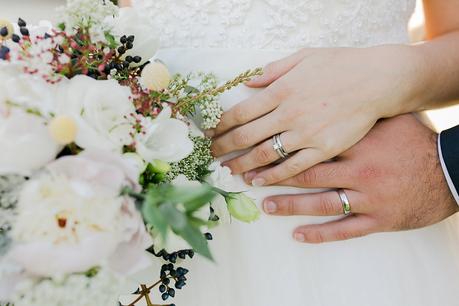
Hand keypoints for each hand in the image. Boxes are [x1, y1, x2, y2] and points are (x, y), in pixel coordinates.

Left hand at [211, 46, 423, 185]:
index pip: (240, 112)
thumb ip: (272, 71)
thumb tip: (247, 82)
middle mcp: (288, 114)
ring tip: (228, 170)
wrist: (377, 80)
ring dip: (242, 163)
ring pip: (265, 154)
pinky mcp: (323, 149)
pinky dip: (272, 175)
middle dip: (224, 146)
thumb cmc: (341, 65)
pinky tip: (257, 180)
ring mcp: (305, 134)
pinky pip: (292, 167)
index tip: (210, 133)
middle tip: (211, 155)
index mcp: (280, 91)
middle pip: (246, 135)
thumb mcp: (304, 57)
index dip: (221, 124)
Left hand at [247, 115, 458, 242]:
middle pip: (307, 173)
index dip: (278, 146)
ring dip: (289, 204)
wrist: (449, 169)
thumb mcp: (384, 117)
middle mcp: (358, 169)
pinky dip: (320, 234)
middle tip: (246, 176)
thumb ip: (349, 110)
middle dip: (273, 175)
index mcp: (356, 142)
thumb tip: (317, 100)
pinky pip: (344, 229)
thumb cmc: (413, 139)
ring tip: (265, 204)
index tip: (254, 147)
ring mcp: (368, 196)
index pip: (308, 144)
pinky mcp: (379, 219)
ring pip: (320, 202)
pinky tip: (297, 235)